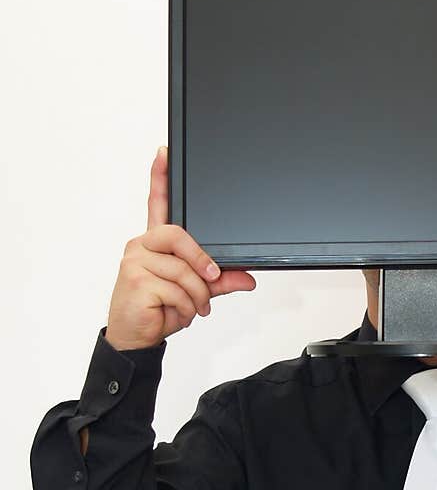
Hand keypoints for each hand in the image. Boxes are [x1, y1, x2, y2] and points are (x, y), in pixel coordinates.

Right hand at [104, 146, 256, 350]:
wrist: (135, 337)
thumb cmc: (157, 310)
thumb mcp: (196, 292)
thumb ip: (220, 281)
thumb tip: (248, 278)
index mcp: (155, 243)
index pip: (157, 204)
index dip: (160, 178)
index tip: (164, 152)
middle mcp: (142, 246)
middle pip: (179, 235)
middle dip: (202, 260)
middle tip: (212, 278)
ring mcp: (135, 261)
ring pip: (184, 270)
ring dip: (197, 295)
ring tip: (193, 307)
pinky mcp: (135, 280)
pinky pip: (177, 289)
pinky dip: (187, 307)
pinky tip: (177, 312)